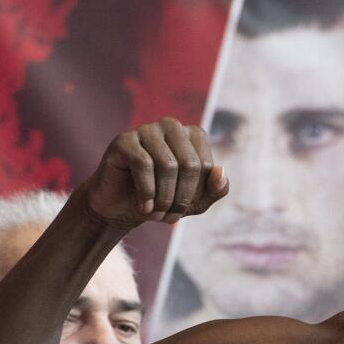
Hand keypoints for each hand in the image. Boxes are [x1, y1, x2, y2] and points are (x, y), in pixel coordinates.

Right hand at [81, 117, 228, 229]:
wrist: (123, 208)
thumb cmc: (164, 200)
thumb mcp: (197, 202)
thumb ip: (217, 189)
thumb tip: (220, 171)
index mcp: (194, 135)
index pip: (206, 166)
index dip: (197, 194)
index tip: (184, 209)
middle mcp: (172, 126)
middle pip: (190, 165)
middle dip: (182, 198)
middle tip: (170, 217)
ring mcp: (147, 129)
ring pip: (168, 165)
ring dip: (164, 199)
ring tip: (156, 214)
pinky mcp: (124, 140)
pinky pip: (143, 164)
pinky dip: (147, 192)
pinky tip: (143, 206)